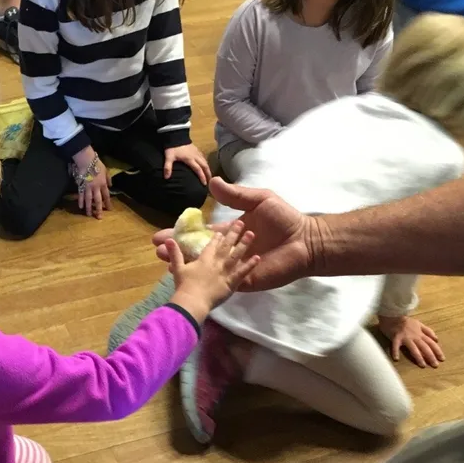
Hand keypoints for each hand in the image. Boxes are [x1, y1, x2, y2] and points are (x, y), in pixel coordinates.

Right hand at [73, 147, 111, 219]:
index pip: (106, 196)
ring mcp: (88, 188)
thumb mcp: (106, 170)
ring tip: (89, 215)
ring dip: (89, 208)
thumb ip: (108, 178)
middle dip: (99, 209)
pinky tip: (80, 207)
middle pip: (98, 200)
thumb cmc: (96, 163)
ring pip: (89, 200)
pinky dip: (80, 201)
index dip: (108, 203)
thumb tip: (110, 186)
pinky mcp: (81, 186)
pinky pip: (81, 195)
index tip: (110, 209)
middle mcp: (96, 188)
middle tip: (99, 217)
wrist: (86, 160)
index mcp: (103, 184)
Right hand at [153, 178, 320, 291]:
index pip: (201, 235)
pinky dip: (207, 278)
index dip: (182, 234)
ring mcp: (234, 268)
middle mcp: (228, 251)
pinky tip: (191, 275)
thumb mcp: (259, 200)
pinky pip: (224, 279)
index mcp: (230, 233)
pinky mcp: (244, 280)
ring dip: (186, 265)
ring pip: (205, 267)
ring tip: (166, 262)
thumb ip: (236, 195)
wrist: (306, 240)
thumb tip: (212, 181)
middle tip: (157, 249)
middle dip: (176, 250)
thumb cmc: (284, 219)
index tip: (163, 234)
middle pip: (197, 252)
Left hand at [164, 144, 211, 183]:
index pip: (198, 170)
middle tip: (210, 181)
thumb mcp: (169, 157)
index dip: (202, 177)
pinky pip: (203, 157)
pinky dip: (205, 162)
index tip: (205, 184)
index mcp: (190, 159)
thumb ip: (168, 167)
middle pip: (204, 166)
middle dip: (208, 173)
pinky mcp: (196, 149)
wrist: (176, 135)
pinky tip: (205, 164)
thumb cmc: (172, 147)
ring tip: (209, 174)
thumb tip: (166, 178)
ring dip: (208, 168)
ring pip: (205, 161)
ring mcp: (197, 152)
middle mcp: (195, 156)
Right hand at [166, 219, 259, 319]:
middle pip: (226, 246)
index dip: (216, 236)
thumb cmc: (184, 287)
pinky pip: (243, 273)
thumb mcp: (177, 269)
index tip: (221, 229)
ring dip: (243, 244)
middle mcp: (217, 262)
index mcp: (204, 259)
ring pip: (237, 255)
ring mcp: (226, 272)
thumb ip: (175, 254)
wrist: (193, 303)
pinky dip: (250, 265)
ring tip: (251, 234)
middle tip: (240, 222)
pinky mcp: (233, 283)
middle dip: (232, 234)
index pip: (212, 244)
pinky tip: (257, 258)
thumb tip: (168, 240)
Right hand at [378, 315, 444, 367]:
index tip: (442, 359)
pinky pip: (395, 345)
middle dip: (431, 356)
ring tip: (422, 365)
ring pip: (413, 348)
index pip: (431, 343)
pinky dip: (395, 352)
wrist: (392, 314)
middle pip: (424, 347)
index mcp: (420, 333)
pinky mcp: (395, 337)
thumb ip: (428, 331)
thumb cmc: (405, 320)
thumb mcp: (419, 324)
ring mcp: (405, 337)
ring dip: (418, 357)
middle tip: (435, 365)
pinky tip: (396, 359)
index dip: (437, 351)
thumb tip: (437, 339)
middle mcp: (414, 336)